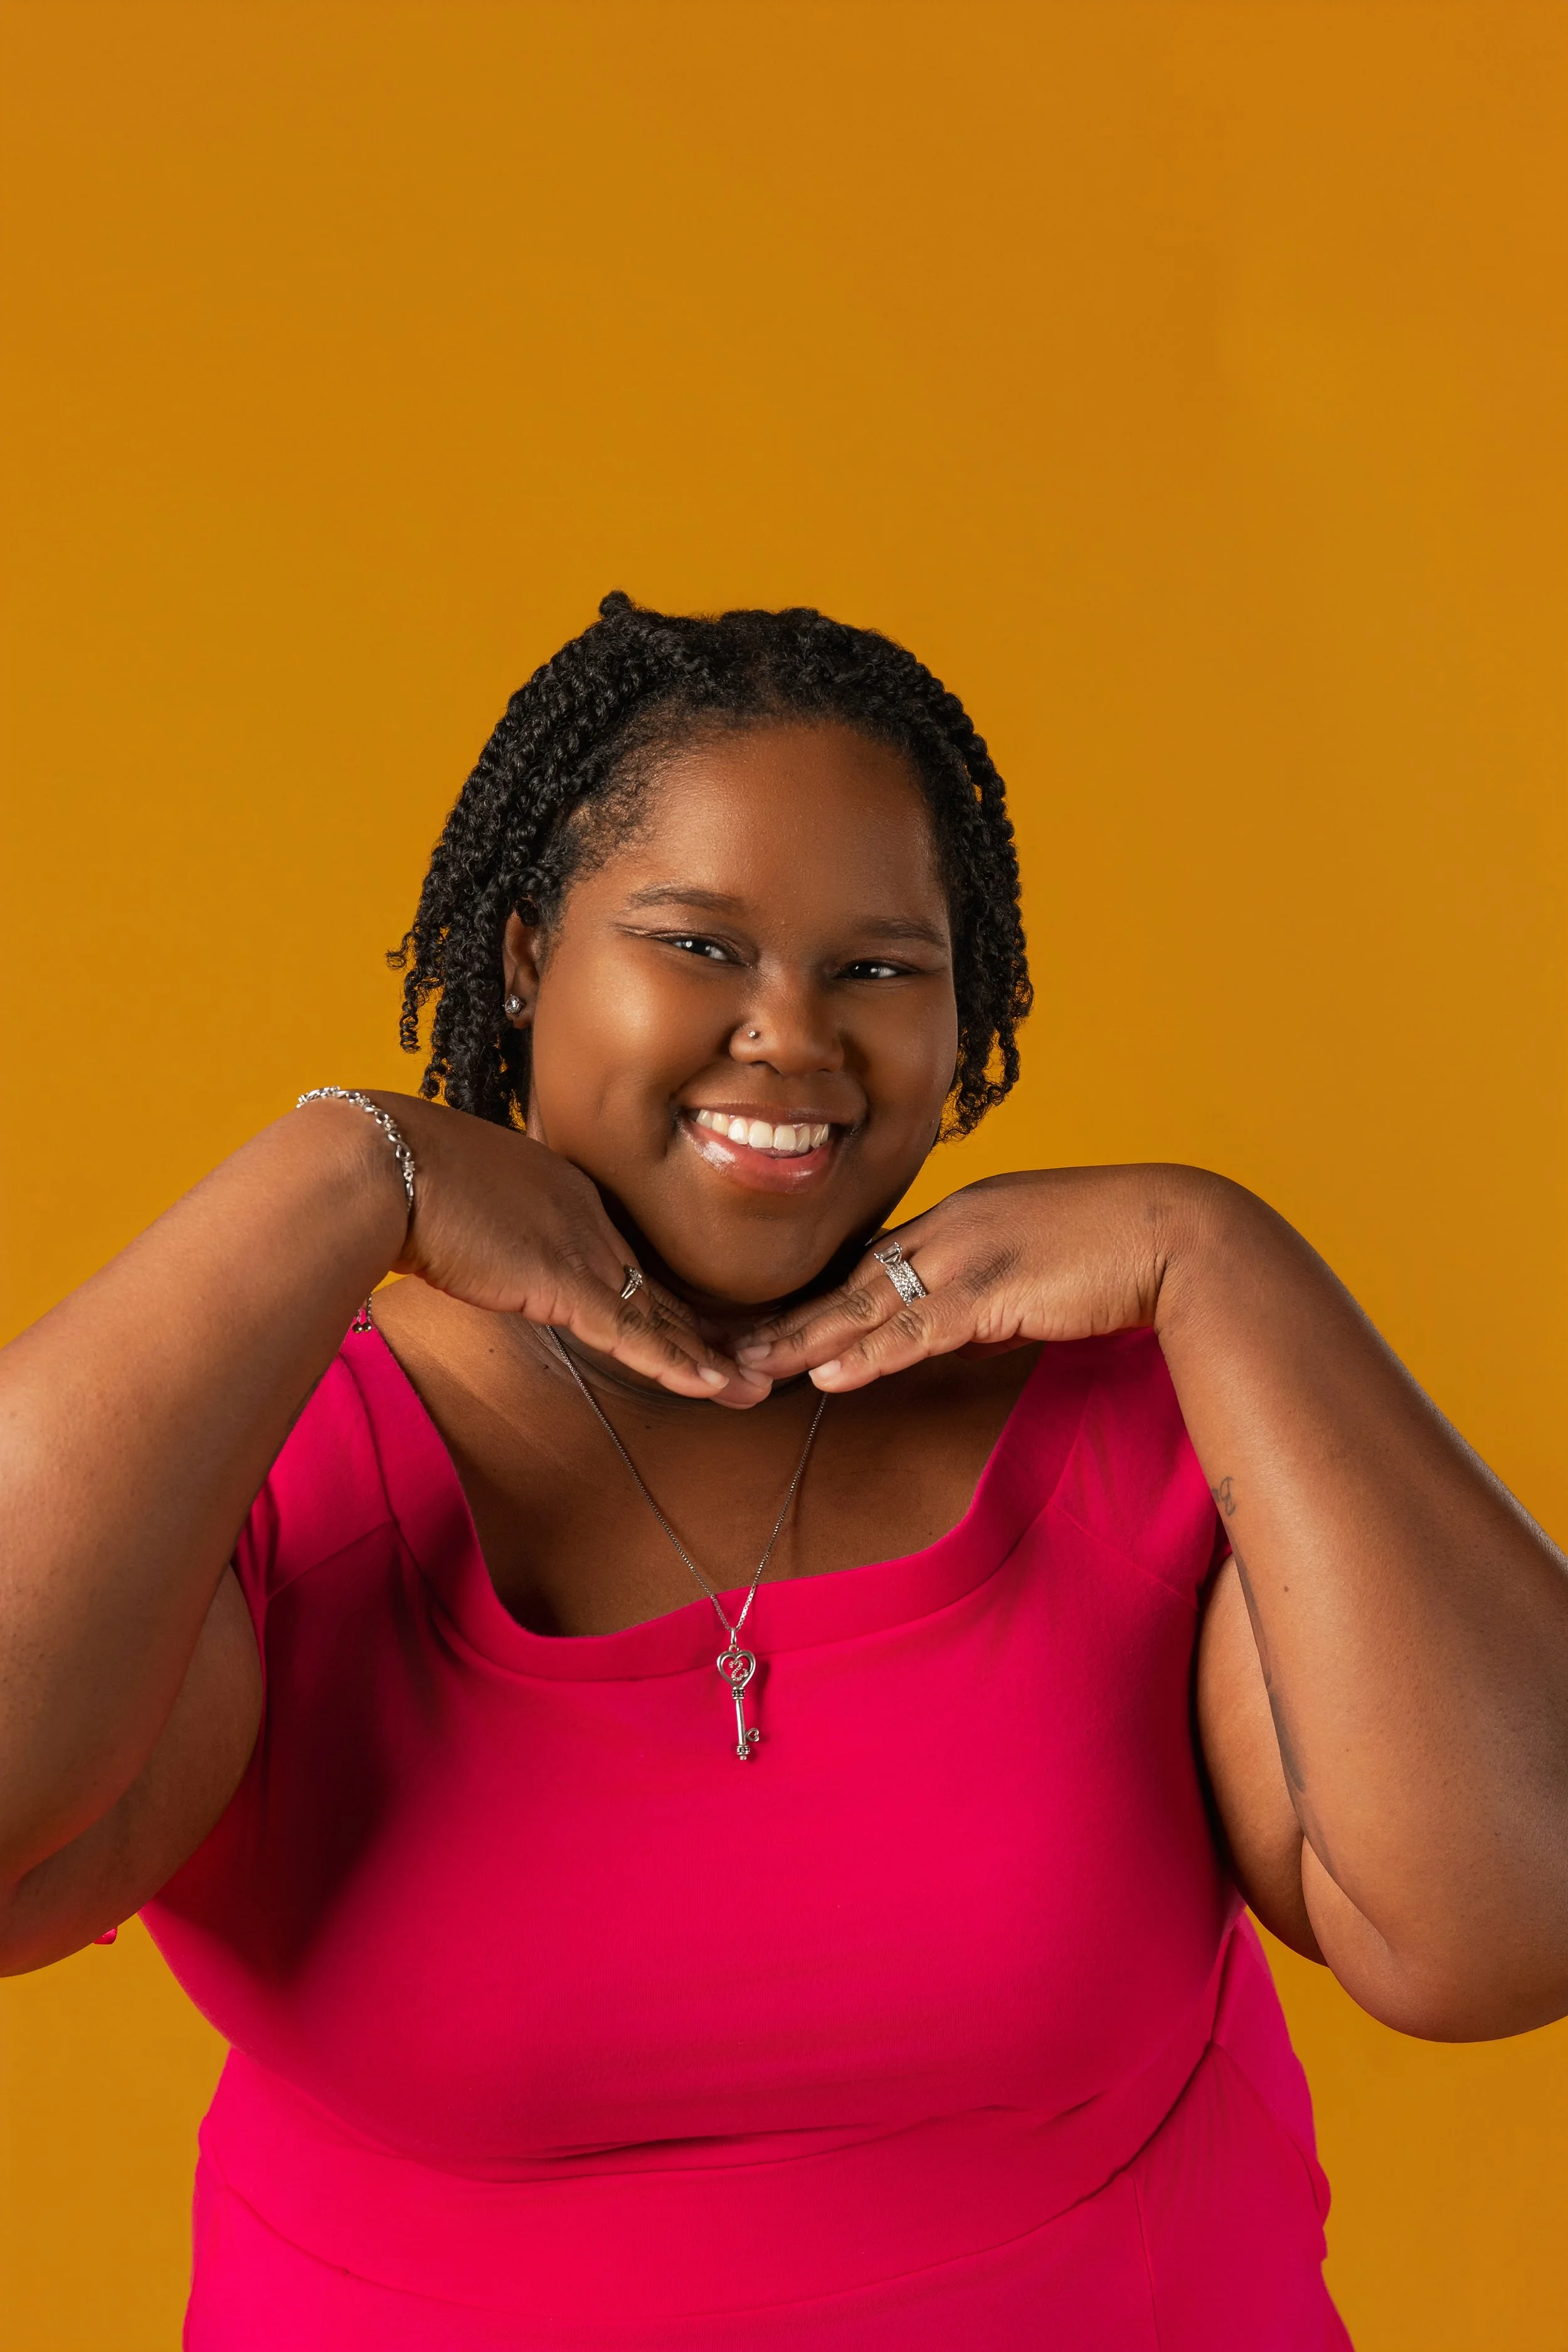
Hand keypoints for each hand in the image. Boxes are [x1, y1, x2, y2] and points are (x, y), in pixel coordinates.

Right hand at [369, 1093, 764, 1403]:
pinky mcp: (564, 1280)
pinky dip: (675, 1362)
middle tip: (748, 1362)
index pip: (624, 1257)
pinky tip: (712, 1384)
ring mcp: (581, 1246)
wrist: (383, 1163)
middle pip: (656, 1285)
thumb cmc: (398, 1174)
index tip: (689, 1327)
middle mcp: (587, 1215)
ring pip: (659, 1313)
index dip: (659, 1298)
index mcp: (564, 1190)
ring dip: (706, 1358)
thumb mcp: (457, 1196)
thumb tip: (469, 1242)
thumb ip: (485, 1223)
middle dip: (702, 1331)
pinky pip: (634, 1331)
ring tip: (751, 1388)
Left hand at [735, 1166, 1209, 1389]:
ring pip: (871, 1302)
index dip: (830, 1294)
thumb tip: (968, 1336)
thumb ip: (999, 1302)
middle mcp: (958, 1225)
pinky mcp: (994, 1288)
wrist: (1182, 1234)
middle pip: (858, 1277)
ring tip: (755, 1365)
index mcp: (970, 1214)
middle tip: (738, 1343)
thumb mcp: (1046, 1271)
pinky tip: (827, 1373)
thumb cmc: (1126, 1253)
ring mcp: (972, 1253)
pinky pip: (915, 1327)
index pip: (881, 1258)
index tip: (785, 1319)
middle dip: (795, 1314)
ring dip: (809, 1337)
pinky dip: (867, 1353)